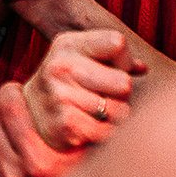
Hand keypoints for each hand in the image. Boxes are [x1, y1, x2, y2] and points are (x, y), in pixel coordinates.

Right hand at [22, 29, 142, 150]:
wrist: (32, 114)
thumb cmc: (69, 82)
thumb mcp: (83, 58)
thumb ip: (116, 58)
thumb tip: (143, 68)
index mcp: (68, 44)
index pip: (117, 43)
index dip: (124, 60)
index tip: (112, 69)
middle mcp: (60, 66)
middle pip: (124, 83)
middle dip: (120, 94)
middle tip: (102, 96)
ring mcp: (60, 95)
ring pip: (120, 111)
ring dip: (114, 117)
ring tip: (94, 112)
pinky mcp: (66, 124)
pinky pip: (109, 132)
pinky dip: (105, 134)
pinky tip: (89, 127)